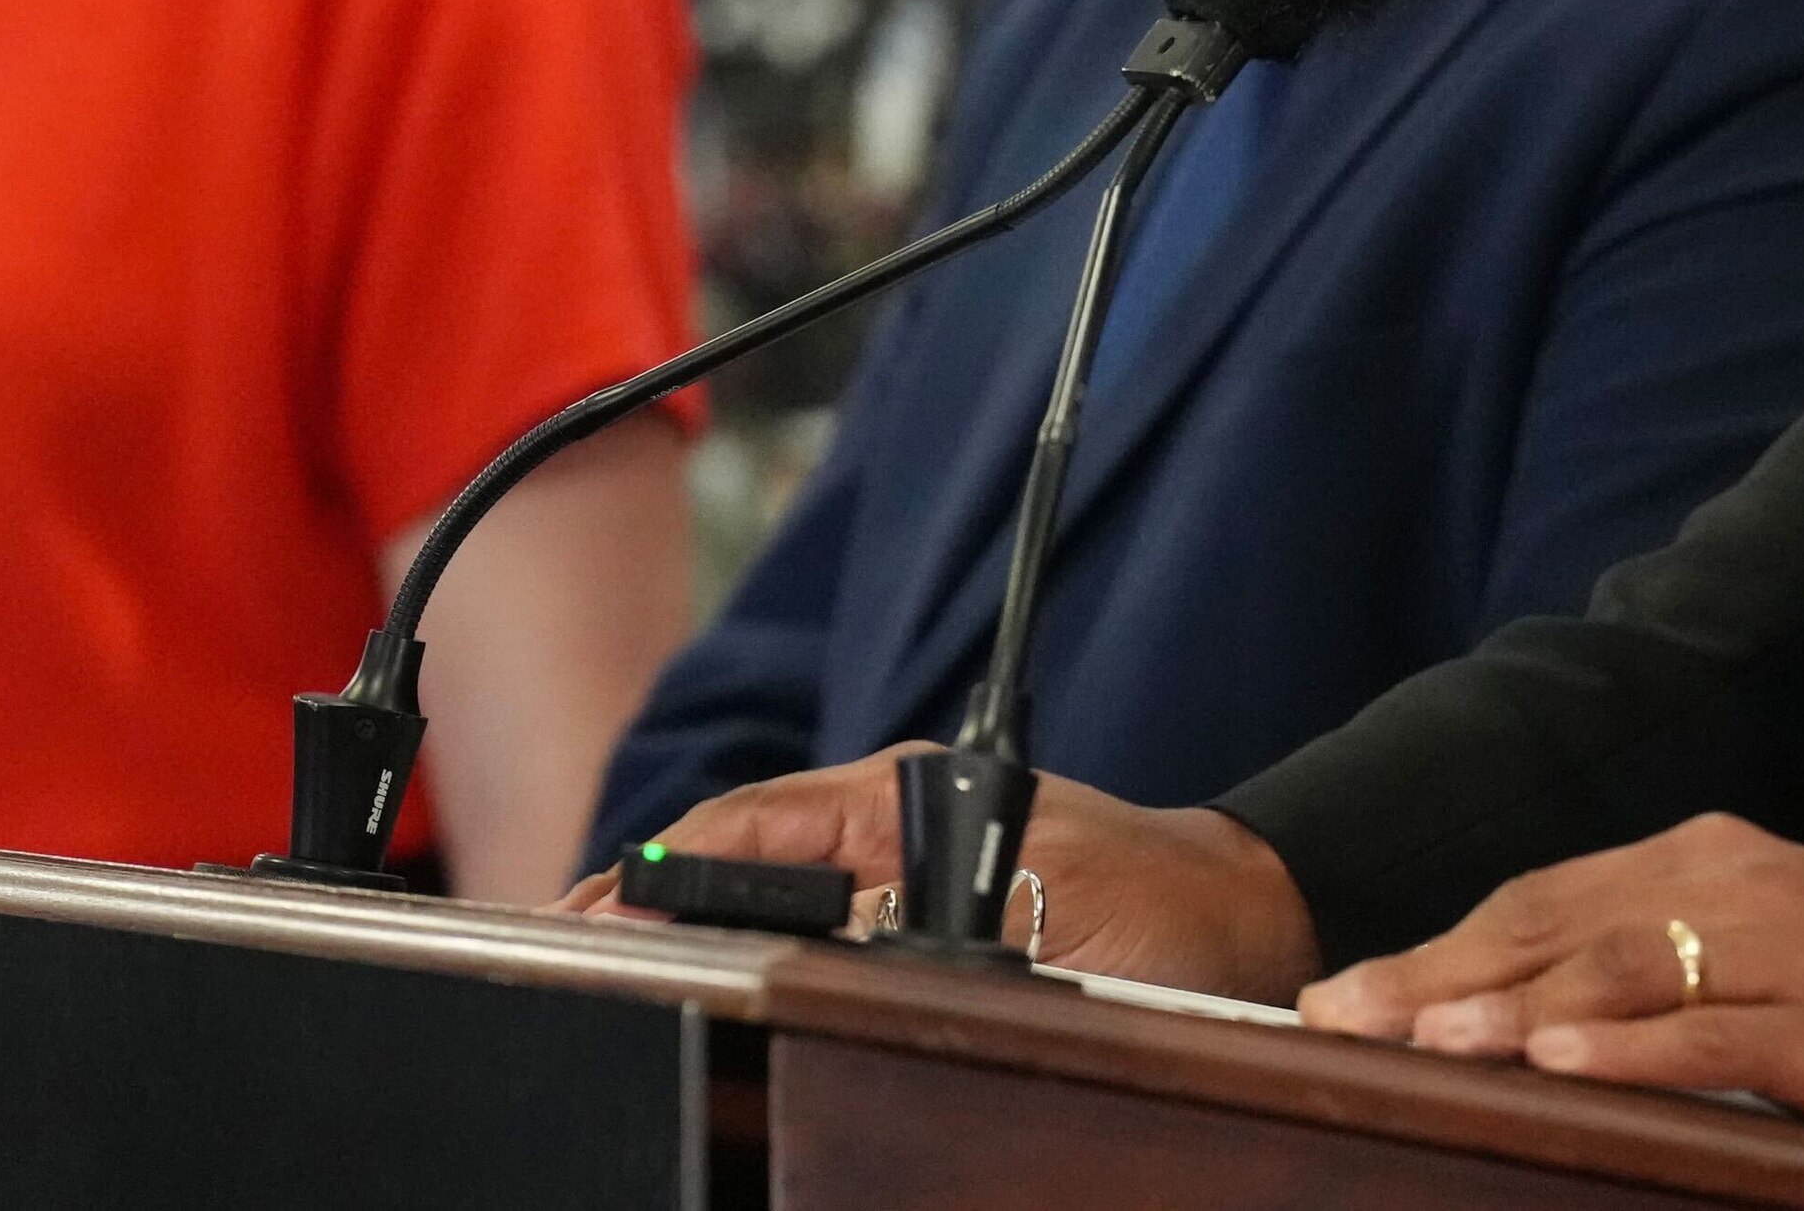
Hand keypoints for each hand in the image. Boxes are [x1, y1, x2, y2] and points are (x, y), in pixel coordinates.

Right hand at [557, 744, 1323, 1000]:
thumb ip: (929, 920)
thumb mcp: (1041, 914)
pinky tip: (700, 1006)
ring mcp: (893, 880)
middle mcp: (885, 830)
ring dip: (686, 940)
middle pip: (727, 864)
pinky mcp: (911, 935)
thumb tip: (820, 938)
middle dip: (642, 908)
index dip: (654, 875)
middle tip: (561, 962)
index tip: (583, 918)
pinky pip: (805, 948)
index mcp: (902, 797)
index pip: (744, 824)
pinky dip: (745, 967)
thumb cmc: (1164, 908)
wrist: (1243, 926)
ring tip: (605, 987)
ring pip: (756, 907)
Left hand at [1301, 814, 1803, 1156]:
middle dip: (1439, 972)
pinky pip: (1717, 1030)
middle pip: (1558, 926)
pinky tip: (1563, 1062)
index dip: (1438, 947)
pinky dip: (1633, 1045)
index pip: (1542, 902)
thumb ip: (1647, 973)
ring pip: (1624, 968)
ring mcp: (1782, 946)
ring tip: (1422, 1034)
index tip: (1339, 999)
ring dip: (1514, 1003)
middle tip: (1338, 1018)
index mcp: (1702, 862)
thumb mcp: (1748, 967)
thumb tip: (1517, 1020)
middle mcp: (1730, 882)